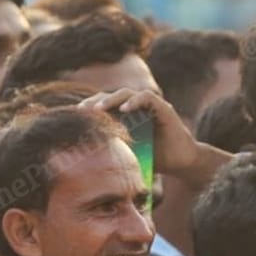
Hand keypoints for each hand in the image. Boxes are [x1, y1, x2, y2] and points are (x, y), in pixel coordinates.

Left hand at [80, 88, 199, 176]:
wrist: (182, 162)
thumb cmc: (155, 158)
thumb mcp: (129, 154)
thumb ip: (113, 150)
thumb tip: (86, 161)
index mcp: (126, 117)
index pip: (105, 106)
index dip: (89, 108)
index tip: (73, 115)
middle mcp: (137, 108)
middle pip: (112, 96)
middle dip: (95, 101)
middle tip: (81, 109)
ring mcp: (151, 106)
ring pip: (127, 93)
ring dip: (111, 99)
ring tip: (98, 109)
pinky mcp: (164, 108)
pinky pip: (148, 98)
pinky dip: (136, 101)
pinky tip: (125, 108)